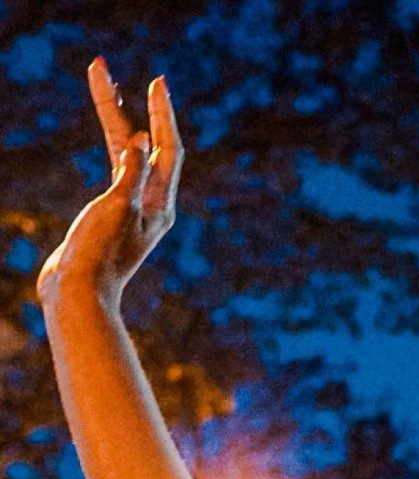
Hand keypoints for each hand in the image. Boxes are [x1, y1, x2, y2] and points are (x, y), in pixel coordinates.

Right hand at [37, 61, 181, 306]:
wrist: (76, 293)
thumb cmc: (99, 254)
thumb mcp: (118, 209)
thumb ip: (131, 174)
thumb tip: (139, 142)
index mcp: (160, 206)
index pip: (167, 150)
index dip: (161, 115)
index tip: (156, 84)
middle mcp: (151, 205)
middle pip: (144, 145)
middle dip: (129, 106)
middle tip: (107, 71)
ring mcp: (131, 209)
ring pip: (126, 153)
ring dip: (115, 118)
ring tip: (103, 83)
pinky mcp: (110, 214)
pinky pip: (116, 168)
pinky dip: (114, 145)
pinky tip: (116, 130)